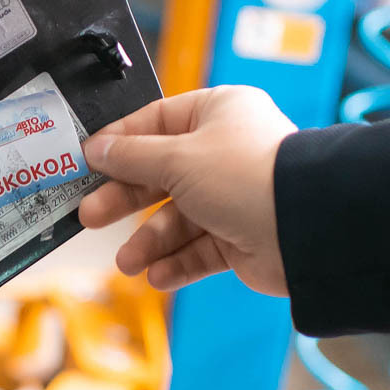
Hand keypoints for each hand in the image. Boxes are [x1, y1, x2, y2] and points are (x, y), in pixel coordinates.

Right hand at [78, 87, 297, 294]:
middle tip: (90, 216)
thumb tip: (97, 149)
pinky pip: (199, 250)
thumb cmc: (246, 175)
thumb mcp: (177, 158)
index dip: (119, 144)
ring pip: (178, 219)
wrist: (303, 228)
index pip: (155, 123)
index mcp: (216, 114)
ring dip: (150, 242)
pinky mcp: (240, 237)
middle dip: (125, 200)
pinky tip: (157, 275)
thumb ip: (132, 157)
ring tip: (128, 263)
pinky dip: (177, 263)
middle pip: (160, 175)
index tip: (86, 163)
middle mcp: (224, 153)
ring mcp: (233, 197)